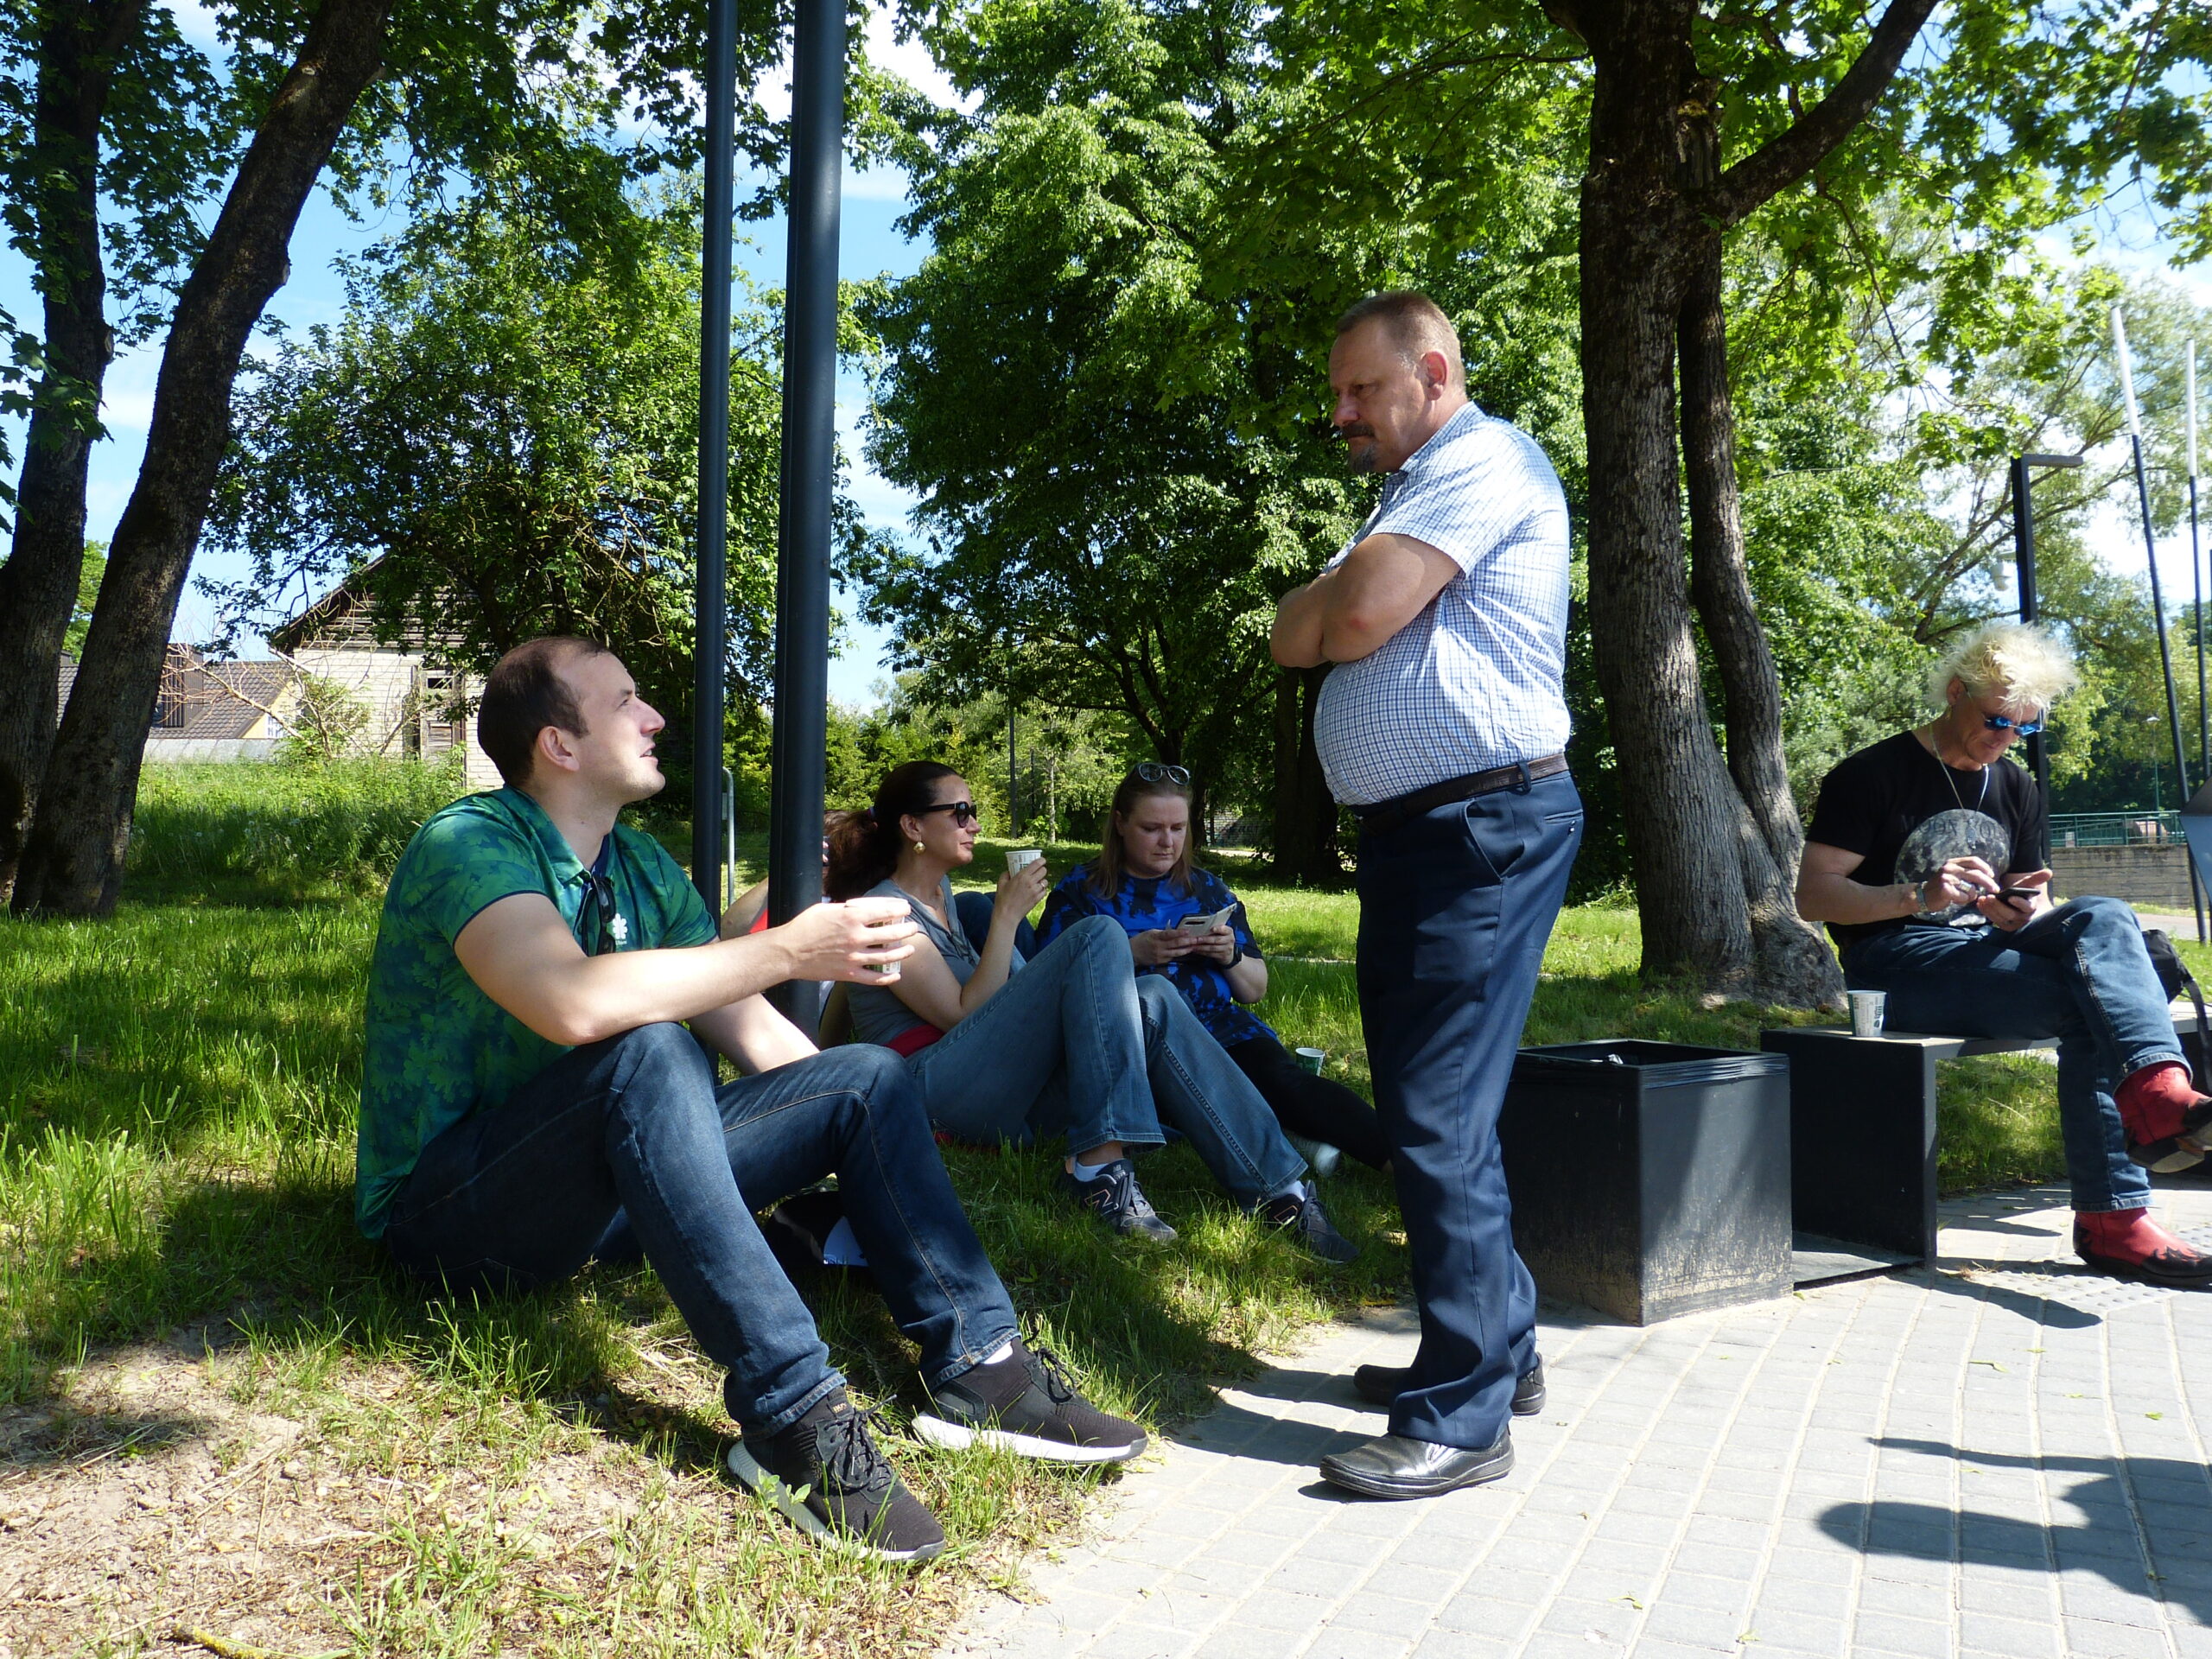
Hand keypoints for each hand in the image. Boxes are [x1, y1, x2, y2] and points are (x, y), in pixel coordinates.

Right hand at [776, 896, 916, 982]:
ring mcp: (854, 957)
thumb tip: (866, 907)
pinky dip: (888, 978)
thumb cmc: (805, 926)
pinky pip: (874, 978)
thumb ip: (848, 908)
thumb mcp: (826, 907)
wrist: (788, 952)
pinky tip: (896, 975)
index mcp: (852, 916)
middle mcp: (856, 936)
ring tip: (911, 949)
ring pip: (888, 956)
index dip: (900, 909)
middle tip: (913, 927)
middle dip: (907, 930)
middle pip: (892, 934)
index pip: (886, 911)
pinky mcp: (848, 974)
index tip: (906, 909)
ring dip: (903, 952)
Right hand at [995, 857, 1050, 919]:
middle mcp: (1031, 882)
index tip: (1041, 860)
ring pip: (1045, 881)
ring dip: (1041, 880)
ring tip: (1035, 882)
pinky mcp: (1038, 899)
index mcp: (1022, 876)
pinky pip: (1044, 890)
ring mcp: (1036, 891)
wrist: (1007, 915)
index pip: (1037, 864)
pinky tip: (1035, 890)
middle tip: (1037, 871)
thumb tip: (1010, 870)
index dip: (1041, 860)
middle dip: (1041, 869)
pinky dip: (1041, 889)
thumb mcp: (1001, 883)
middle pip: (1044, 871)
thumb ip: (1006, 874)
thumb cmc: (1002, 899)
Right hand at [1131, 927, 1202, 966]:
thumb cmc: (1141, 940)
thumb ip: (1163, 933)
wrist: (1131, 953)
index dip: (1179, 933)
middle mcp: (1159, 947)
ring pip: (1177, 953)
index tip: (1188, 931)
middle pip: (1176, 944)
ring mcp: (1160, 955)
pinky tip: (1186, 952)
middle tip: (1198, 939)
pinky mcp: (1161, 962)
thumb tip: (1175, 931)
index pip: (1169, 934)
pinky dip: (1180, 954)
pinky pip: (1172, 957)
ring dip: (1187, 949)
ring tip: (1195, 946)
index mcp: (1155, 937)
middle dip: (1188, 941)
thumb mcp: (1150, 932)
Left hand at [1186, 924, 1235, 963]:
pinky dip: (1203, 952)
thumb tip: (1201, 926)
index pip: (1224, 929)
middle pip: (1217, 940)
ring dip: (1202, 947)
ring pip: (1213, 948)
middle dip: (1205, 939)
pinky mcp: (1223, 956)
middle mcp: (1229, 940)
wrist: (1228, 951)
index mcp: (1229, 931)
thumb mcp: (1220, 932)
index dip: (1218, 929)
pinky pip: (1211, 954)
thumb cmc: (1221, 938)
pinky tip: (1197, 950)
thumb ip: (1214, 928)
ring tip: (1193, 946)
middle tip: (1197, 939)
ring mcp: (1227, 949)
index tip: (1211, 929)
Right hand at [1922, 856, 1999, 910]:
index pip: (1973, 860)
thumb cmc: (1940, 886)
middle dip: (1989, 883)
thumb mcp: (1951, 874)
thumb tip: (1986, 875)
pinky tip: (1955, 900)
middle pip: (1976, 874)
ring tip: (1962, 897)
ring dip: (1971, 896)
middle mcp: (1949, 868)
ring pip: (1971, 889)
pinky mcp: (1945, 890)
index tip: (1991, 875)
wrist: (1922, 896)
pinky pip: (1964, 897)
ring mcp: (1947, 879)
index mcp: (1952, 862)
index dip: (1985, 867)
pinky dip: (1963, 901)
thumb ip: (1965, 872)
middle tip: (1995, 890)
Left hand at [1976, 868, 2051, 932]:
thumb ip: (2037, 878)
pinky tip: (1981, 903)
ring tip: (1983, 899)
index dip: (2019, 902)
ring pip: (2001, 919)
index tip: (2011, 897)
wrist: (2019, 904)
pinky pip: (1994, 920)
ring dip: (1990, 909)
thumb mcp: (2028, 885)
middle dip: (1999, 906)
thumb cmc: (2024, 893)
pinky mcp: (2004, 925)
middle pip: (2010, 914)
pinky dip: (1986, 912)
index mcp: (2031, 908)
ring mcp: (2013, 924)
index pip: (2027, 907)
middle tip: (1990, 896)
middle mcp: (2023, 918)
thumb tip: (2049, 872)